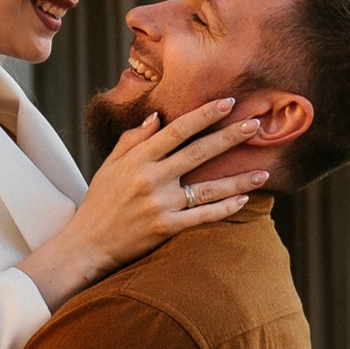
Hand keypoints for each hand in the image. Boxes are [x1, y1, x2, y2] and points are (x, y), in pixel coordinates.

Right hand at [17, 100, 261, 310]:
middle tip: (255, 125)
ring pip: (207, 189)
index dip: (204, 115)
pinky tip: (244, 200)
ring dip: (238, 179)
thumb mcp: (109, 166)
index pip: (176, 130)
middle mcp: (150, 179)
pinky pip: (202, 217)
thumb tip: (157, 117)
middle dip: (229, 137)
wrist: (86, 245)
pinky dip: (224, 209)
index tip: (228, 103)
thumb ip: (132, 140)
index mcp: (137, 160)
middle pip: (198, 153)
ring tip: (263, 172)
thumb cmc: (99, 203)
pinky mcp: (165, 229)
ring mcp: (159, 205)